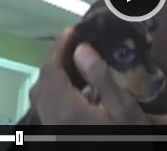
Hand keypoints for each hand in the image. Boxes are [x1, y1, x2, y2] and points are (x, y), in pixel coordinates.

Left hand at [29, 27, 150, 124]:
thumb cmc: (126, 136)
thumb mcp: (121, 107)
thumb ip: (100, 77)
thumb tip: (80, 48)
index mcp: (66, 107)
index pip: (52, 68)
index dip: (59, 45)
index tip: (72, 30)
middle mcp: (51, 117)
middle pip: (43, 79)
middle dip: (55, 56)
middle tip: (74, 41)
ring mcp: (51, 127)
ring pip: (40, 92)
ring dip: (51, 72)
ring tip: (71, 59)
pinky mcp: (55, 134)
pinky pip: (44, 105)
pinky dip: (51, 87)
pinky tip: (69, 84)